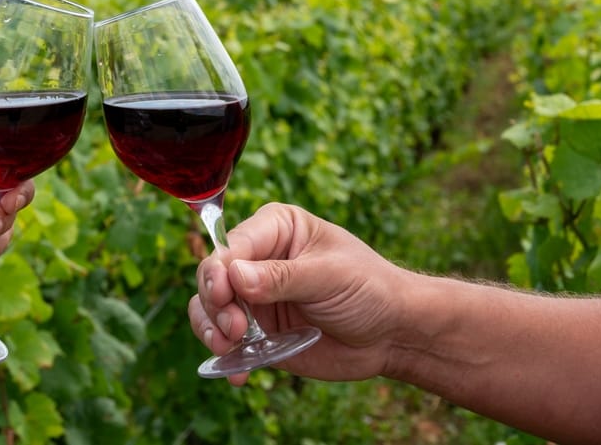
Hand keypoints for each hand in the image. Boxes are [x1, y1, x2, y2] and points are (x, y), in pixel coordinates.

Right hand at [188, 203, 408, 385]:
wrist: (392, 334)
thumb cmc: (368, 288)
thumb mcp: (328, 276)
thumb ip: (281, 276)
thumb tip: (234, 275)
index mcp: (275, 228)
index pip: (232, 245)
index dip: (220, 270)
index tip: (224, 296)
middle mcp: (257, 259)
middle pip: (212, 276)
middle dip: (215, 304)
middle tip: (235, 329)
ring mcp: (254, 297)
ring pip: (208, 308)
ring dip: (211, 328)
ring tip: (230, 347)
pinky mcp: (257, 331)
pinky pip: (225, 340)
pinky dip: (225, 356)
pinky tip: (238, 373)